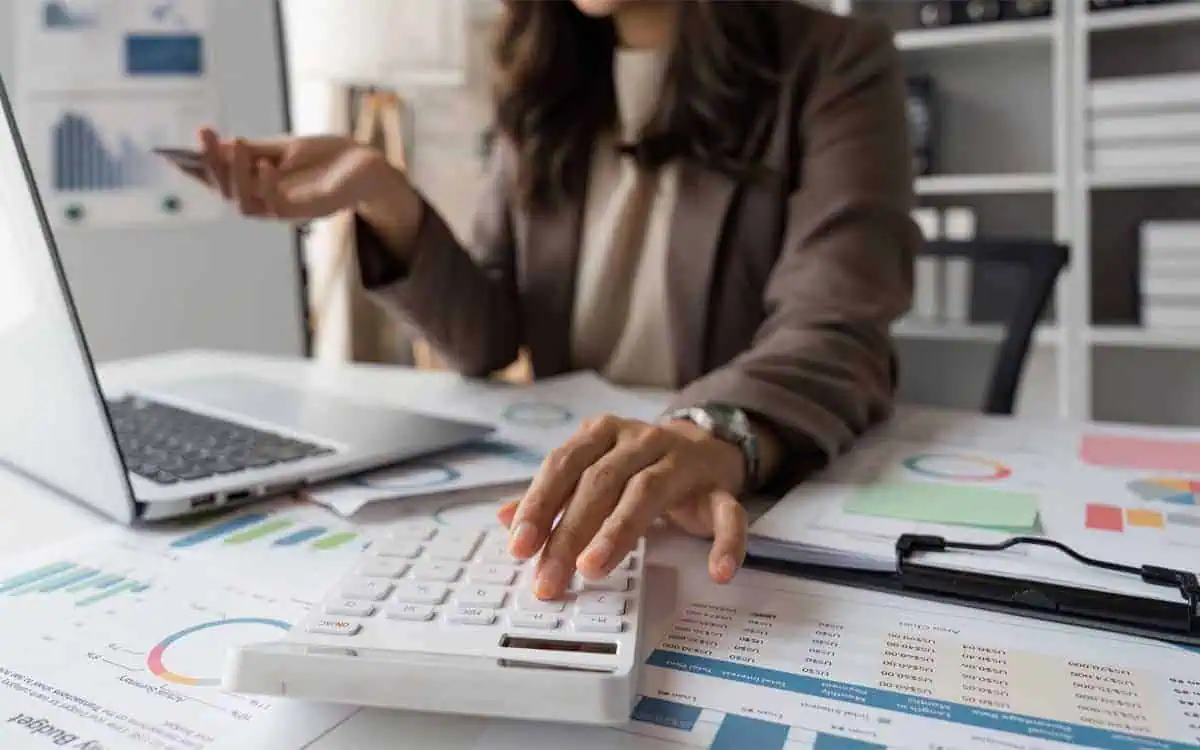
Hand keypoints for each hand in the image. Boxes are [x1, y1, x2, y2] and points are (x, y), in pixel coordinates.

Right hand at [194, 127, 421, 254]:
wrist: (365, 165)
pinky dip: (265, 183)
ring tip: (238, 142)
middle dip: (210, 164)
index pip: (220, 180)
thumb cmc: (326, 157)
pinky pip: (273, 205)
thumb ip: (255, 150)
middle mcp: (266, 200)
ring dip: (236, 173)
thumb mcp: (285, 147)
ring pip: (243, 203)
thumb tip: (220, 145)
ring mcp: (283, 209)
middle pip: (225, 192)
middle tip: (204, 134)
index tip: (172, 154)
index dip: (197, 170)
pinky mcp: (302, 213)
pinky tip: (265, 163)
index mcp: (259, 184)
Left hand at [496, 416, 749, 599]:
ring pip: (648, 492)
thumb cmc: (636, 466)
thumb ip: (553, 495)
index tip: (518, 546)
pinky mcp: (719, 489)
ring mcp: (682, 463)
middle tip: (549, 577)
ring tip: (594, 568)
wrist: (705, 445)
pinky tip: (717, 572)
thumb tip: (503, 520)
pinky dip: (725, 542)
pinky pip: (726, 514)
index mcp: (603, 433)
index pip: (564, 465)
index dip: (539, 505)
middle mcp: (641, 440)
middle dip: (569, 532)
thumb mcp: (593, 470)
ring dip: (619, 532)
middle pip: (600, 483)